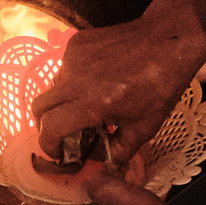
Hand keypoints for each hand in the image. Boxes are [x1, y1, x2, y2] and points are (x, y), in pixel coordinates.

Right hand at [31, 0, 205, 167]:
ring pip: (52, 86)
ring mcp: (73, 57)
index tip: (58, 153)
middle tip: (63, 132)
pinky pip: (65, 67)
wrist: (166, 42)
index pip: (49, 129)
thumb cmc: (160, 87)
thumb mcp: (144, 128)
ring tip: (87, 104)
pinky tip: (96, 81)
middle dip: (46, 125)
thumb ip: (119, 152)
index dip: (49, 146)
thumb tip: (102, 163)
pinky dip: (74, 80)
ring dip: (62, 101)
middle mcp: (74, 80)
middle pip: (38, 107)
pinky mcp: (77, 43)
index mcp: (90, 104)